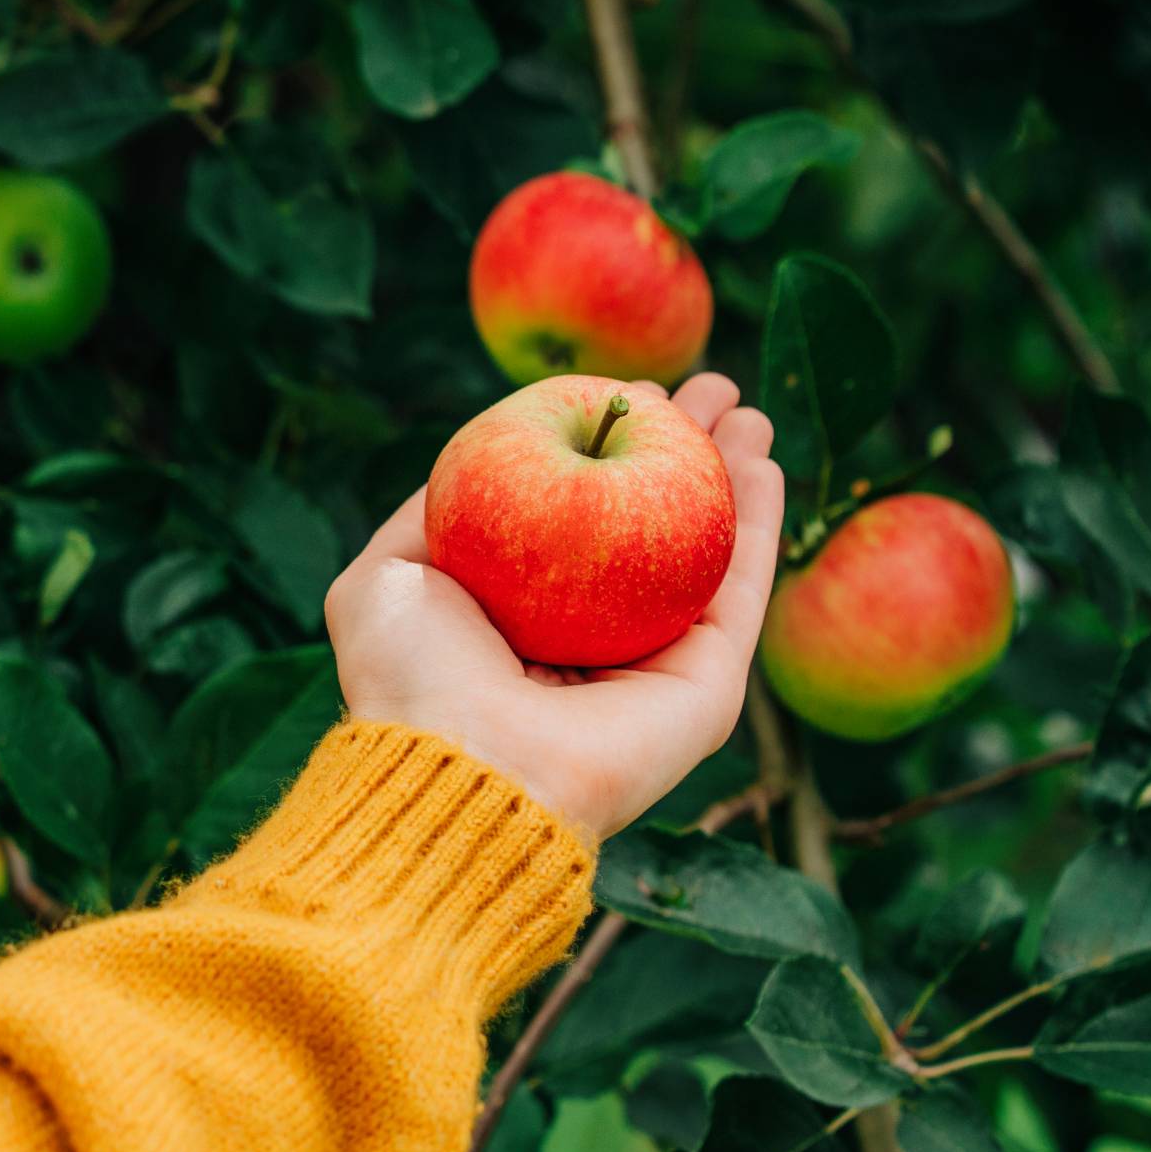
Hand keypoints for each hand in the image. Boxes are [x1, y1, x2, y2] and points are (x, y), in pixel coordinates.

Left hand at [326, 374, 784, 842]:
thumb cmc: (411, 672)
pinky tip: (764, 462)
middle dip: (679, 451)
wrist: (461, 764)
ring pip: (706, 551)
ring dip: (732, 475)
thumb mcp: (386, 573)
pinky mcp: (706, 688)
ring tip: (744, 406)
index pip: (578, 518)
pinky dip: (758, 525)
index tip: (620, 388)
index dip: (602, 449)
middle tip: (701, 387)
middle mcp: (594, 641)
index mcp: (522, 620)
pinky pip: (740, 590)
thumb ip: (425, 516)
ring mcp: (655, 664)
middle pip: (652, 525)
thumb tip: (464, 463)